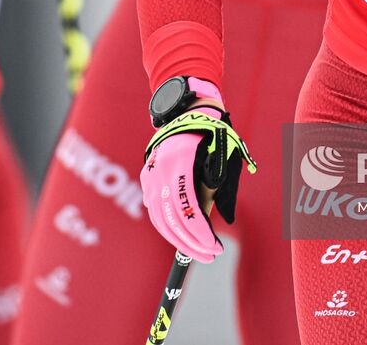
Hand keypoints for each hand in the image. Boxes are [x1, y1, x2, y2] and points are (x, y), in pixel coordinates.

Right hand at [140, 99, 255, 261]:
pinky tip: (184, 239)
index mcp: (180, 159)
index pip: (188, 206)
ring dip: (181, 241)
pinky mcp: (147, 180)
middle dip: (192, 242)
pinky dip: (169, 229)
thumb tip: (207, 221)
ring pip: (161, 219)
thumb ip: (213, 187)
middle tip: (212, 255)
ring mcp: (150, 175)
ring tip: (200, 253)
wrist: (184, 112)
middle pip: (173, 218)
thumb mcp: (219, 155)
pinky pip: (156, 212)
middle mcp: (161, 169)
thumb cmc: (211, 134)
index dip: (201, 231)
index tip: (215, 246)